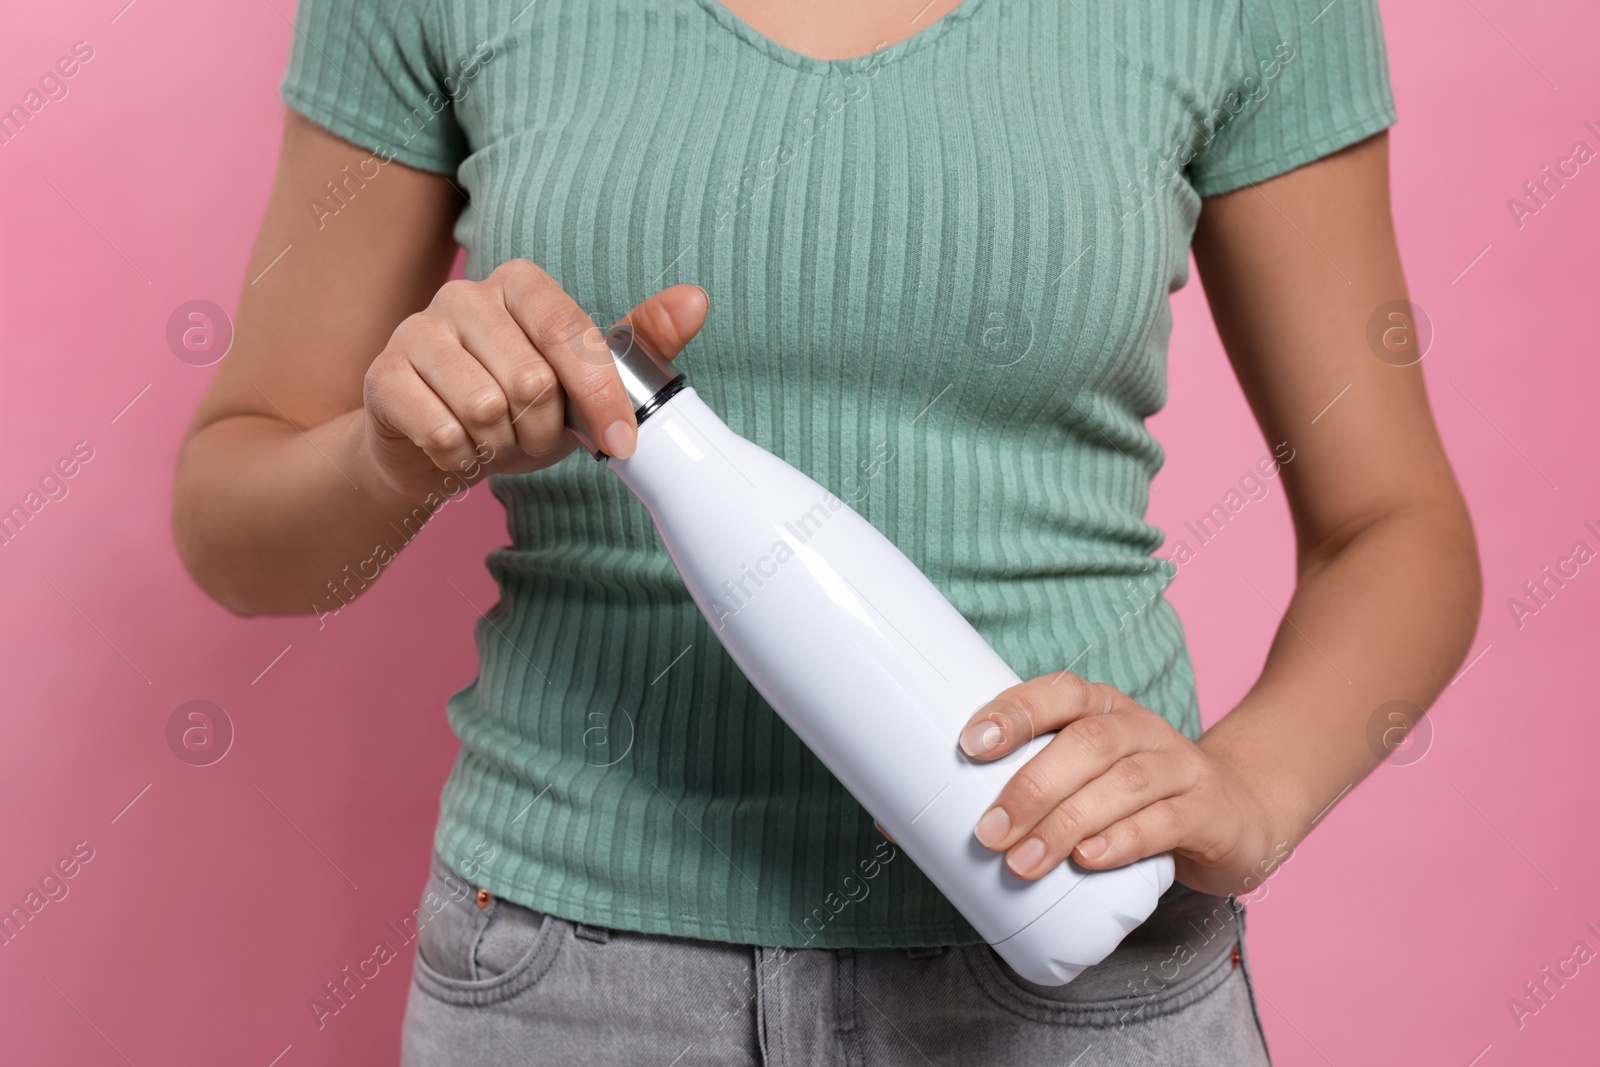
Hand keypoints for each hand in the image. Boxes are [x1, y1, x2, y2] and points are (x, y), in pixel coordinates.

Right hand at [361, 258, 707, 498]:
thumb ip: (642, 342)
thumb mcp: (586, 382)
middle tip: (529, 436)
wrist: (435, 448)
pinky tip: (455, 447)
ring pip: (485, 408)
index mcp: (521, 285)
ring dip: (499, 445)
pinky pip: (442, 432)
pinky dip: (459, 457)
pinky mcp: (382, 374)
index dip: (599, 396)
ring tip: (492, 439)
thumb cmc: (518, 409)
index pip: (570, 333)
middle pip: (530, 379)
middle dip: (541, 430)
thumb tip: (696, 300)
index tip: (620, 443)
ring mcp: (417, 329)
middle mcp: (465, 294)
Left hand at [959, 671, 1279, 896]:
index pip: (1060, 693)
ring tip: (1025, 861)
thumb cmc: (1136, 797)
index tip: (970, 744)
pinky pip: (1165, 821)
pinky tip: (1088, 860)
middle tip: (990, 832)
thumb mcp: (1085, 778)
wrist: (1237, 814)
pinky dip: (1122, 840)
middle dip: (1032, 786)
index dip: (1015, 712)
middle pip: (1088, 741)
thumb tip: (915, 817)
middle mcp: (1141, 728)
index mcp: (1103, 709)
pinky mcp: (1209, 811)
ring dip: (1067, 822)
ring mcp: (1180, 767)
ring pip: (1124, 782)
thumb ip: (1025, 786)